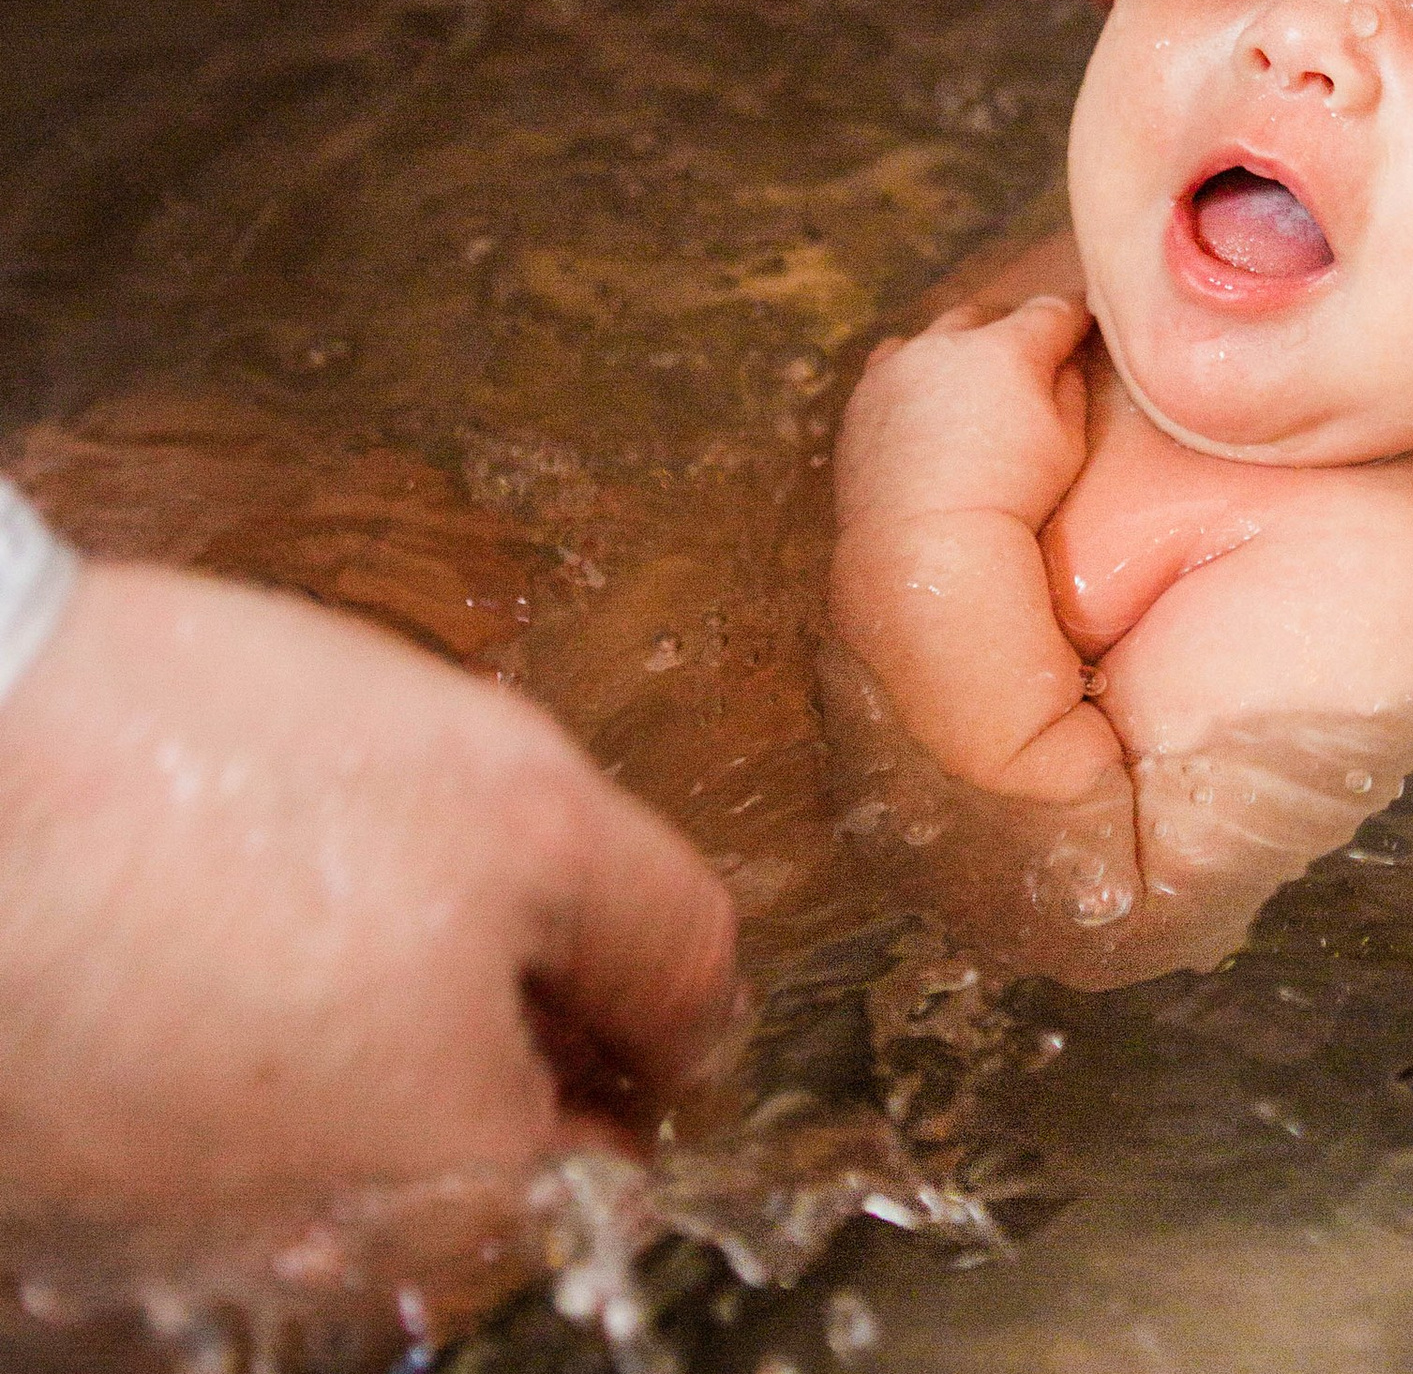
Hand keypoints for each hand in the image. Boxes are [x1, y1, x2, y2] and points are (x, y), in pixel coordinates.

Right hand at [0, 562, 737, 1216]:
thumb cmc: (243, 782)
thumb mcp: (539, 813)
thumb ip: (666, 937)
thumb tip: (702, 1027)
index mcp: (458, 1202)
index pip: (615, 1147)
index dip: (618, 1008)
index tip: (566, 901)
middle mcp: (321, 1264)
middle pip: (476, 1130)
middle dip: (483, 993)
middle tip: (415, 848)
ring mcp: (179, 1235)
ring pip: (341, 1106)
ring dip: (354, 990)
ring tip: (297, 853)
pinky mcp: (75, 1171)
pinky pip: (212, 1094)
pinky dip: (229, 1003)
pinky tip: (206, 887)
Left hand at [837, 294, 1092, 540]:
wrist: (927, 544)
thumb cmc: (1011, 500)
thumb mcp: (1067, 445)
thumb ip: (1070, 389)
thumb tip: (1065, 361)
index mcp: (1006, 350)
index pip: (1052, 311)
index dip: (1073, 317)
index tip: (1082, 324)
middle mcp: (946, 345)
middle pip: (986, 316)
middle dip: (1010, 330)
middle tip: (1026, 363)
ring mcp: (897, 367)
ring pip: (932, 337)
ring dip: (954, 350)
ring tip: (967, 384)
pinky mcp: (862, 397)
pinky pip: (892, 368)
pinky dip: (912, 377)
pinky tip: (923, 407)